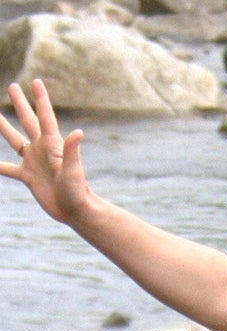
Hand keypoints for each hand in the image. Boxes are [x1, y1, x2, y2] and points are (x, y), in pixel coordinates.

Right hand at [0, 79, 90, 223]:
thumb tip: (78, 132)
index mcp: (52, 144)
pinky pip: (7, 168)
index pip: (44, 116)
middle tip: (13, 86)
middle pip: (27, 120)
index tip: (36, 82)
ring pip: (14, 140)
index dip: (41, 99)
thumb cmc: (78, 191)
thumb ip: (71, 151)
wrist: (75, 211)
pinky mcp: (28, 177)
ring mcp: (34, 162)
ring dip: (3, 127)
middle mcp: (41, 149)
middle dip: (20, 103)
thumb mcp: (73, 170)